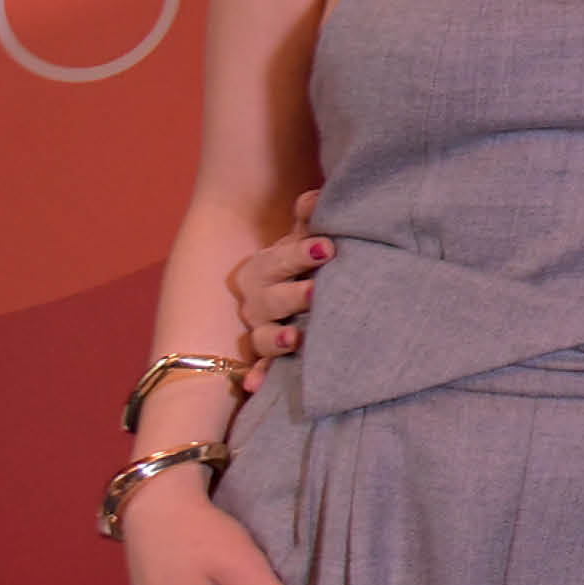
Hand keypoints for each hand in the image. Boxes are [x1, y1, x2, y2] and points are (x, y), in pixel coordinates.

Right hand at [231, 190, 325, 386]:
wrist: (280, 289)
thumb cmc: (299, 263)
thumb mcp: (302, 240)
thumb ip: (309, 221)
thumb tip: (317, 196)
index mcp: (264, 267)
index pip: (281, 259)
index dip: (302, 253)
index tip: (329, 247)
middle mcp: (257, 300)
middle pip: (272, 298)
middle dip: (294, 295)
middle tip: (317, 292)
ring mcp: (260, 329)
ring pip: (263, 335)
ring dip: (278, 338)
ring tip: (295, 337)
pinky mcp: (265, 357)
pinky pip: (259, 369)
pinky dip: (258, 378)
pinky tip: (254, 388)